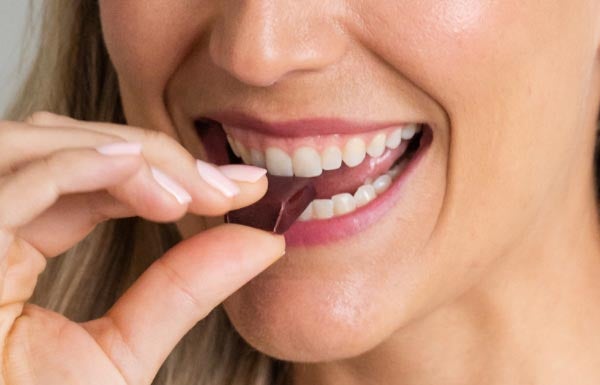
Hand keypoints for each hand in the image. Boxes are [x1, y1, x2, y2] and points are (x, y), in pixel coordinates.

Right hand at [0, 112, 284, 384]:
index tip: (238, 188)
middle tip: (226, 186)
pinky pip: (13, 185)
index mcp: (9, 252)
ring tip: (192, 193)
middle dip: (152, 157)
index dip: (162, 173)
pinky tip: (135, 170)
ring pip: (36, 148)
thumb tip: (263, 242)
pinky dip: (76, 166)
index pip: (86, 185)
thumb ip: (183, 290)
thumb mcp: (122, 351)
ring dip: (125, 157)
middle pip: (62, 150)